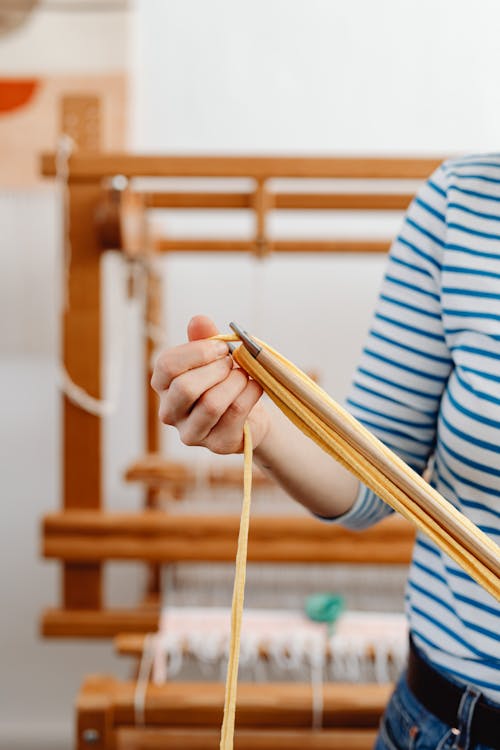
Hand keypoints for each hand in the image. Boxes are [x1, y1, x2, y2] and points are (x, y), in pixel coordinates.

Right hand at [151, 315, 269, 453]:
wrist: (249, 413)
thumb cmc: (225, 379)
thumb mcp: (214, 355)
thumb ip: (204, 337)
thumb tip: (198, 320)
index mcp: (162, 385)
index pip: (167, 365)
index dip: (198, 352)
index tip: (221, 348)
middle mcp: (170, 412)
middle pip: (186, 388)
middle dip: (217, 369)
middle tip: (232, 364)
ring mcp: (191, 432)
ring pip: (211, 404)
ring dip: (235, 382)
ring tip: (243, 376)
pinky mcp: (216, 444)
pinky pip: (235, 414)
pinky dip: (250, 393)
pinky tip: (254, 386)